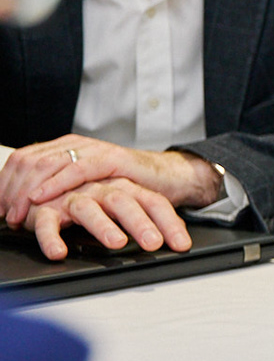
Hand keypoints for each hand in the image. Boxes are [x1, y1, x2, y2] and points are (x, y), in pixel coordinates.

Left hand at [0, 134, 221, 227]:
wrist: (169, 179)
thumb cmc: (127, 187)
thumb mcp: (85, 189)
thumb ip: (58, 192)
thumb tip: (23, 211)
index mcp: (65, 148)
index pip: (22, 160)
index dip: (5, 185)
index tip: (0, 210)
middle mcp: (76, 144)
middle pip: (29, 161)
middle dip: (11, 191)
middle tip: (6, 216)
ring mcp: (93, 149)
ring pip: (47, 163)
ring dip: (27, 191)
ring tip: (19, 213)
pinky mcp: (112, 159)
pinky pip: (76, 169)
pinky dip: (55, 184)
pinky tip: (42, 198)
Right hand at [20, 178, 193, 259]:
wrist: (49, 173)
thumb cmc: (92, 192)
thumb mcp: (122, 201)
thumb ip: (147, 218)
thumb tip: (177, 240)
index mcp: (124, 186)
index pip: (153, 202)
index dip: (169, 222)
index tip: (181, 244)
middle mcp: (101, 189)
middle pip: (123, 201)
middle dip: (140, 223)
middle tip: (153, 243)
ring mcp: (73, 196)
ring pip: (88, 208)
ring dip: (103, 225)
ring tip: (117, 243)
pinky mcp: (45, 207)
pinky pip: (46, 222)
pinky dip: (51, 237)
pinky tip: (59, 251)